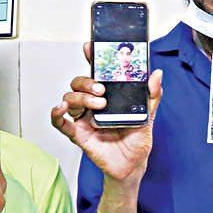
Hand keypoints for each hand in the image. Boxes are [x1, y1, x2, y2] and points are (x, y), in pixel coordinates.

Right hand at [50, 42, 162, 181]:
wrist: (133, 165)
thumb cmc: (137, 140)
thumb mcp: (148, 115)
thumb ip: (151, 95)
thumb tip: (156, 74)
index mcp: (108, 95)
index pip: (96, 72)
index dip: (90, 58)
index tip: (89, 47)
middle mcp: (92, 103)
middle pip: (78, 83)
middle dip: (87, 81)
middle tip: (101, 89)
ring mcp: (83, 117)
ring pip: (69, 98)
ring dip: (81, 98)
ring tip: (98, 105)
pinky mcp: (77, 133)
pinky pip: (60, 122)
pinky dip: (56, 113)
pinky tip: (61, 109)